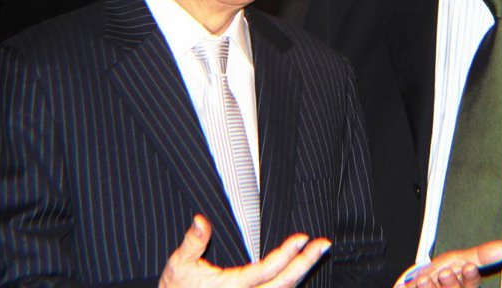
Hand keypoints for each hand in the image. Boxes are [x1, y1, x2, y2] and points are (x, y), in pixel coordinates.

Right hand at [159, 215, 331, 287]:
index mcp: (232, 287)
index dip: (286, 255)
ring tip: (315, 253)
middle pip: (283, 284)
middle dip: (305, 264)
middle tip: (323, 245)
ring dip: (301, 273)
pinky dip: (290, 284)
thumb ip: (192, 242)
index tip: (302, 238)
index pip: (266, 270)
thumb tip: (201, 220)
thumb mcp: (179, 264)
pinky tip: (299, 270)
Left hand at [401, 240, 501, 287]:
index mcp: (466, 286)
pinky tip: (412, 284)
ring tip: (424, 279)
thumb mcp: (463, 260)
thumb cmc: (445, 273)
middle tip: (445, 273)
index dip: (471, 277)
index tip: (469, 267)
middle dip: (451, 285)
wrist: (421, 284)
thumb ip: (482, 255)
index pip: (472, 284)